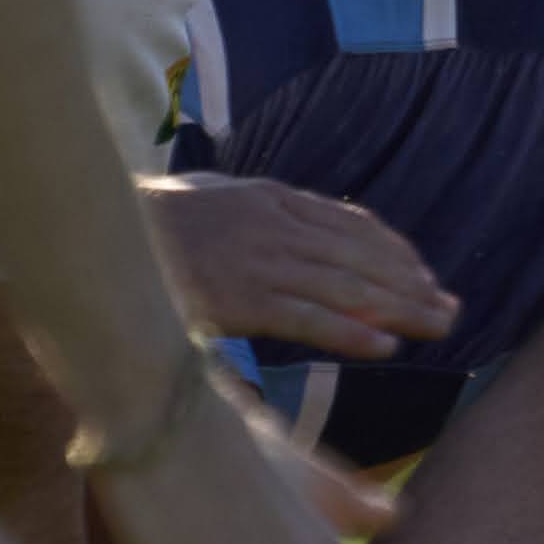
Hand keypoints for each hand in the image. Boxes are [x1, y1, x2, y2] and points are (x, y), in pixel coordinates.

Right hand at [145, 174, 458, 359]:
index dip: (394, 253)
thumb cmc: (147, 219)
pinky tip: (385, 347)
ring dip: (399, 310)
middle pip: (362, 257)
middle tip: (450, 309)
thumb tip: (294, 224)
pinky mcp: (239, 299)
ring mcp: (259, 261)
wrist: (94, 230)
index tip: (424, 276)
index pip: (353, 225)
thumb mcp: (212, 196)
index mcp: (272, 199)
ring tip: (437, 328)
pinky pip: (306, 318)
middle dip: (412, 284)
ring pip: (347, 288)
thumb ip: (256, 211)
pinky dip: (350, 332)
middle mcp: (276, 226)